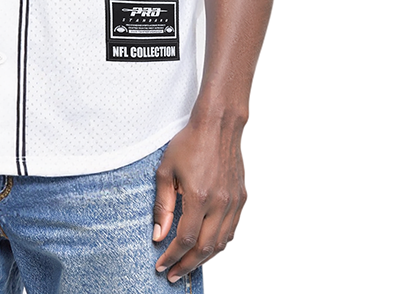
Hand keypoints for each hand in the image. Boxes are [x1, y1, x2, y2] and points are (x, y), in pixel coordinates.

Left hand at [152, 118, 247, 282]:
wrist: (217, 126)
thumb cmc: (190, 143)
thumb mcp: (166, 171)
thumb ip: (163, 205)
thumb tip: (159, 234)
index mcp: (199, 197)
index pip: (185, 239)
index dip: (172, 256)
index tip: (161, 265)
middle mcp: (219, 203)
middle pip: (205, 249)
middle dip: (187, 265)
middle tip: (173, 273)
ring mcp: (233, 202)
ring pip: (221, 243)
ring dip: (204, 258)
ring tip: (187, 264)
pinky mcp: (241, 198)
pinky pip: (231, 230)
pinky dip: (218, 243)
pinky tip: (206, 246)